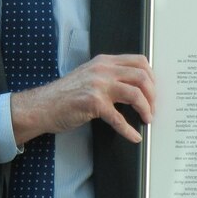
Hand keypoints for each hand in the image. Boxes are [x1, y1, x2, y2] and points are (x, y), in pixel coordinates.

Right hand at [10, 53, 154, 143]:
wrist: (43, 105)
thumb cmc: (64, 94)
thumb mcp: (89, 75)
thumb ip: (109, 75)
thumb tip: (133, 85)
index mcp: (104, 62)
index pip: (139, 61)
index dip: (151, 76)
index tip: (153, 90)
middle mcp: (103, 70)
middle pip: (142, 77)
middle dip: (152, 95)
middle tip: (152, 107)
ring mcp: (98, 85)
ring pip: (135, 94)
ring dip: (146, 109)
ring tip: (147, 119)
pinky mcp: (93, 103)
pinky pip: (119, 118)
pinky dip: (129, 130)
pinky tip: (133, 136)